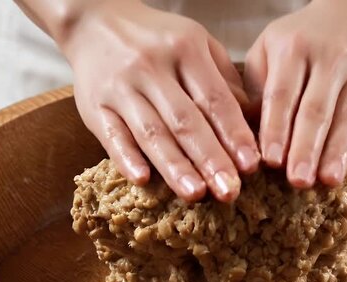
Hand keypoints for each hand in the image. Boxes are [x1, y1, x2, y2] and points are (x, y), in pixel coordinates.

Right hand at [60, 0, 259, 201]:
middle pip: (186, 120)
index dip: (234, 134)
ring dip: (174, 166)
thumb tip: (251, 125)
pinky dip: (126, 158)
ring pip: (151, 132)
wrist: (97, 22)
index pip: (215, 100)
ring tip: (195, 193)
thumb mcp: (197, 43)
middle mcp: (152, 67)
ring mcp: (121, 87)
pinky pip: (112, 135)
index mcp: (186, 50)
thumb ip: (224, 81)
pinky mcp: (95, 106)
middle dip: (210, 159)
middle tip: (230, 191)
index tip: (251, 166)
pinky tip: (142, 179)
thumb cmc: (158, 40)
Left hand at [245, 0, 346, 187]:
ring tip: (328, 179)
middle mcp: (330, 57)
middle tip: (297, 181)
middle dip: (306, 148)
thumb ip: (257, 87)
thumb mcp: (268, 48)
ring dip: (338, 150)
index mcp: (294, 48)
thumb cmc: (300, 40)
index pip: (282, 94)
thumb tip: (250, 134)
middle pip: (316, 109)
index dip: (276, 129)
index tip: (269, 161)